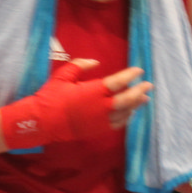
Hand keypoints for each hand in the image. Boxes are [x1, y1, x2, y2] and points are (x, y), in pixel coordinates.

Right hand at [0, 59, 148, 149]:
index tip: (139, 70)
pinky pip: (117, 123)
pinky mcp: (97, 130)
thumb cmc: (51, 96)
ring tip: (143, 99)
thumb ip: (80, 66)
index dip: (130, 75)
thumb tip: (95, 62)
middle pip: (127, 99)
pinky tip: (129, 112)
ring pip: (125, 112)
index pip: (118, 82)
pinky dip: (126, 117)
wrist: (42, 122)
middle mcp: (101, 106)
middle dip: (139, 91)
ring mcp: (100, 120)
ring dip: (135, 105)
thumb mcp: (63, 75)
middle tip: (148, 86)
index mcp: (93, 91)